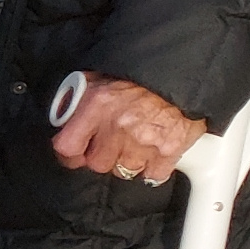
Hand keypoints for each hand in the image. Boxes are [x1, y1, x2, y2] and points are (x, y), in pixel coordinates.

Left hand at [50, 73, 210, 185]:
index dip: (69, 155)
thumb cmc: (142, 74)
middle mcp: (118, 127)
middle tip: (112, 144)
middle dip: (102, 156)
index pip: (67, 147)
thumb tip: (64, 114)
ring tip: (135, 144)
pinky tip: (153, 153)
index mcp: (97, 105)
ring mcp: (144, 142)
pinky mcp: (169, 151)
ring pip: (125, 171)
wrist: (184, 72)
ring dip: (127, 162)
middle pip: (97, 164)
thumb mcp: (101, 77)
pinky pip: (152, 176)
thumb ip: (79, 98)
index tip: (75, 154)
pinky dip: (152, 169)